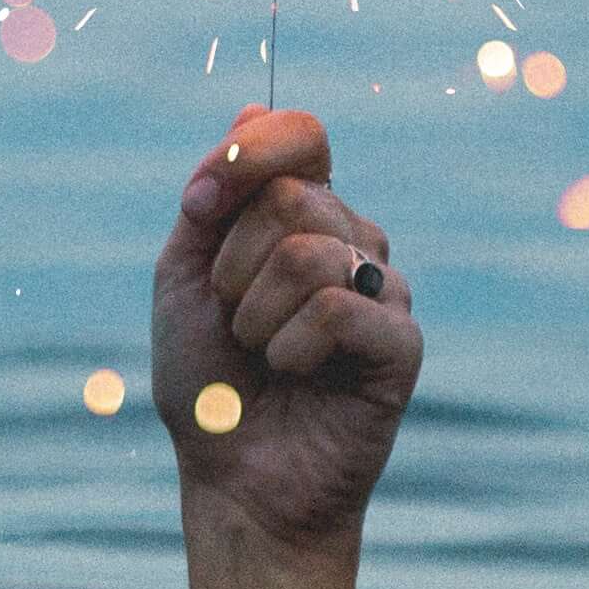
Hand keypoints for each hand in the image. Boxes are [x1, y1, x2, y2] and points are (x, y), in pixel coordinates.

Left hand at [152, 106, 419, 554]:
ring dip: (254, 314)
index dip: (248, 155)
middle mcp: (353, 242)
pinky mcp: (403, 344)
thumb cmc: (209, 384)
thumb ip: (214, 196)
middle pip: (291, 196)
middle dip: (231, 265)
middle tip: (232, 318)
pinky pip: (337, 308)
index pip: (302, 132)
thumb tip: (252, 107)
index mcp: (306, 215)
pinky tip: (296, 375)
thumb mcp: (185, 277)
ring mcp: (385, 291)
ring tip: (262, 354)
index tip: (198, 207)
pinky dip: (290, 347)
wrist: (234, 481)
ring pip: (310, 252)